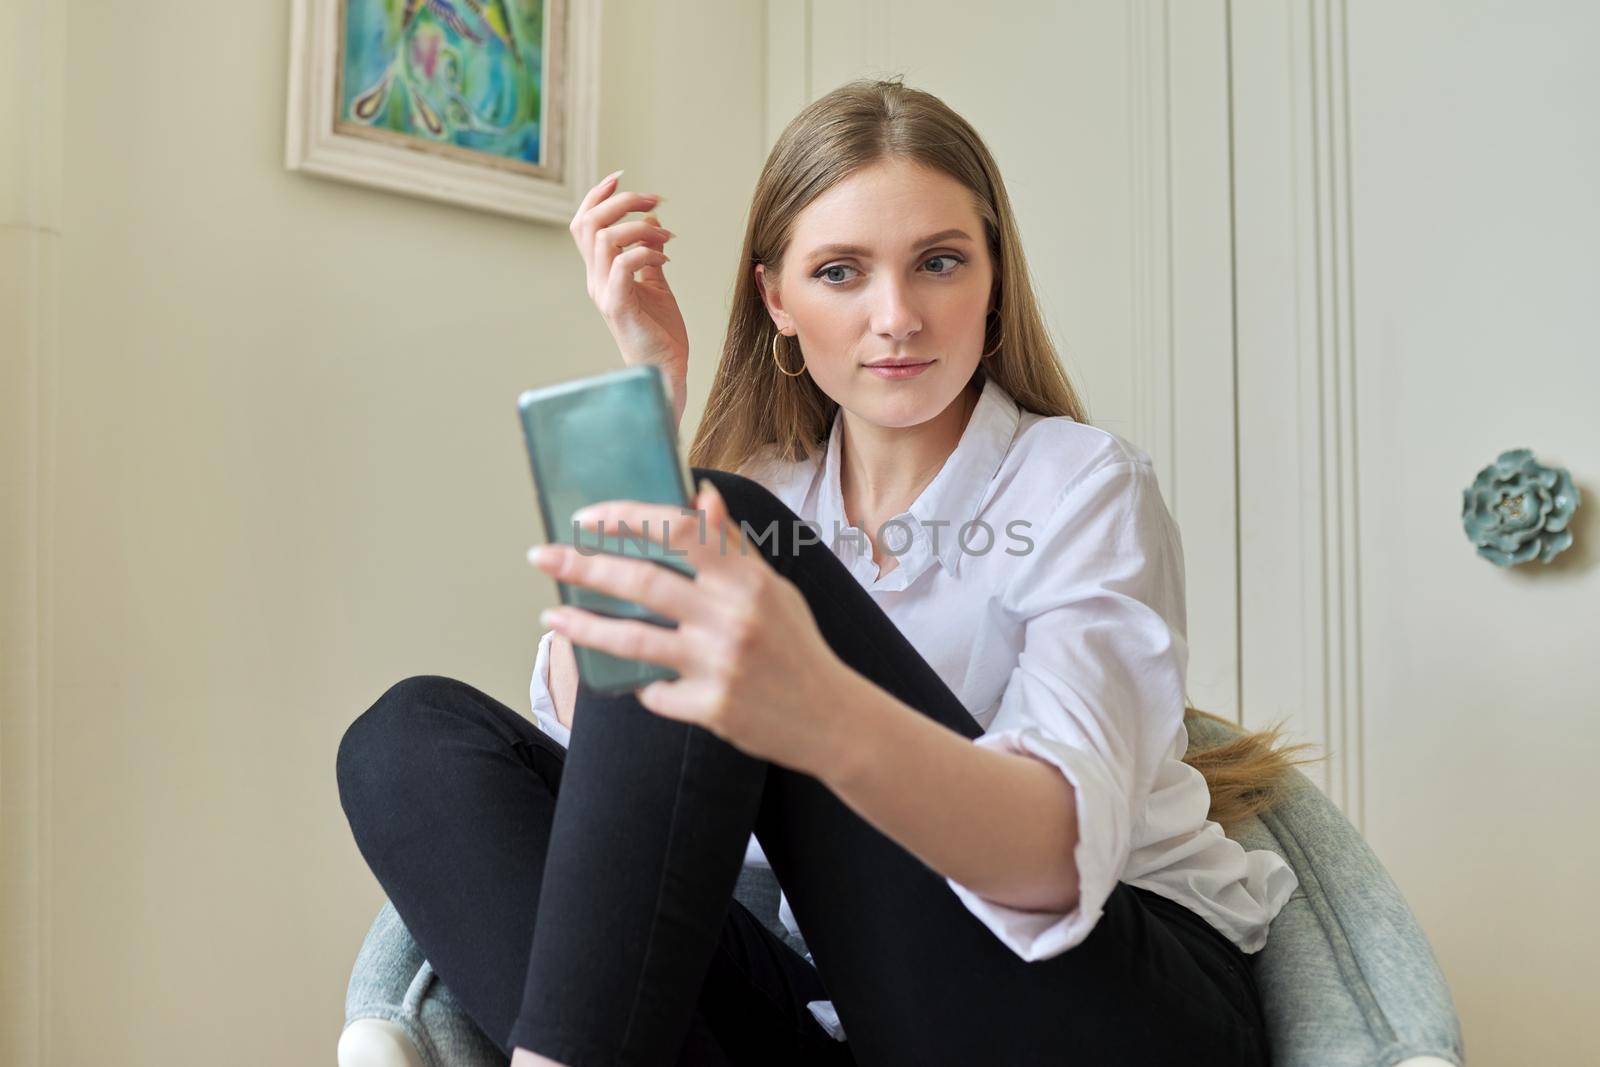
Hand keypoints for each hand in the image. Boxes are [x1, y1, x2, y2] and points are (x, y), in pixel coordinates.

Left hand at [525, 480, 851, 775]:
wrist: (833, 720)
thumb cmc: (796, 646)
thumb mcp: (773, 588)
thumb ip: (732, 546)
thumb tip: (700, 494)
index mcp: (747, 580)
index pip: (678, 531)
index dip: (627, 518)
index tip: (585, 517)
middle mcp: (732, 618)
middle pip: (642, 581)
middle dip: (582, 565)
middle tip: (542, 556)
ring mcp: (720, 666)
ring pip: (632, 640)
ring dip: (582, 625)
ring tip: (551, 615)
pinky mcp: (711, 710)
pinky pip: (654, 692)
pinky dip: (641, 683)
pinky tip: (631, 677)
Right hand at [568, 170, 686, 425]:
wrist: (665, 371)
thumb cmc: (660, 332)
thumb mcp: (656, 283)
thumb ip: (649, 253)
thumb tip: (653, 219)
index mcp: (600, 271)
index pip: (584, 223)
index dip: (597, 196)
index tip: (621, 177)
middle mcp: (595, 279)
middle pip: (589, 223)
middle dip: (622, 202)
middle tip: (654, 200)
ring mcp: (604, 293)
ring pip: (605, 239)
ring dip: (639, 227)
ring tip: (667, 237)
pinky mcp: (619, 306)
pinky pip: (623, 266)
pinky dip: (645, 252)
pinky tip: (666, 259)